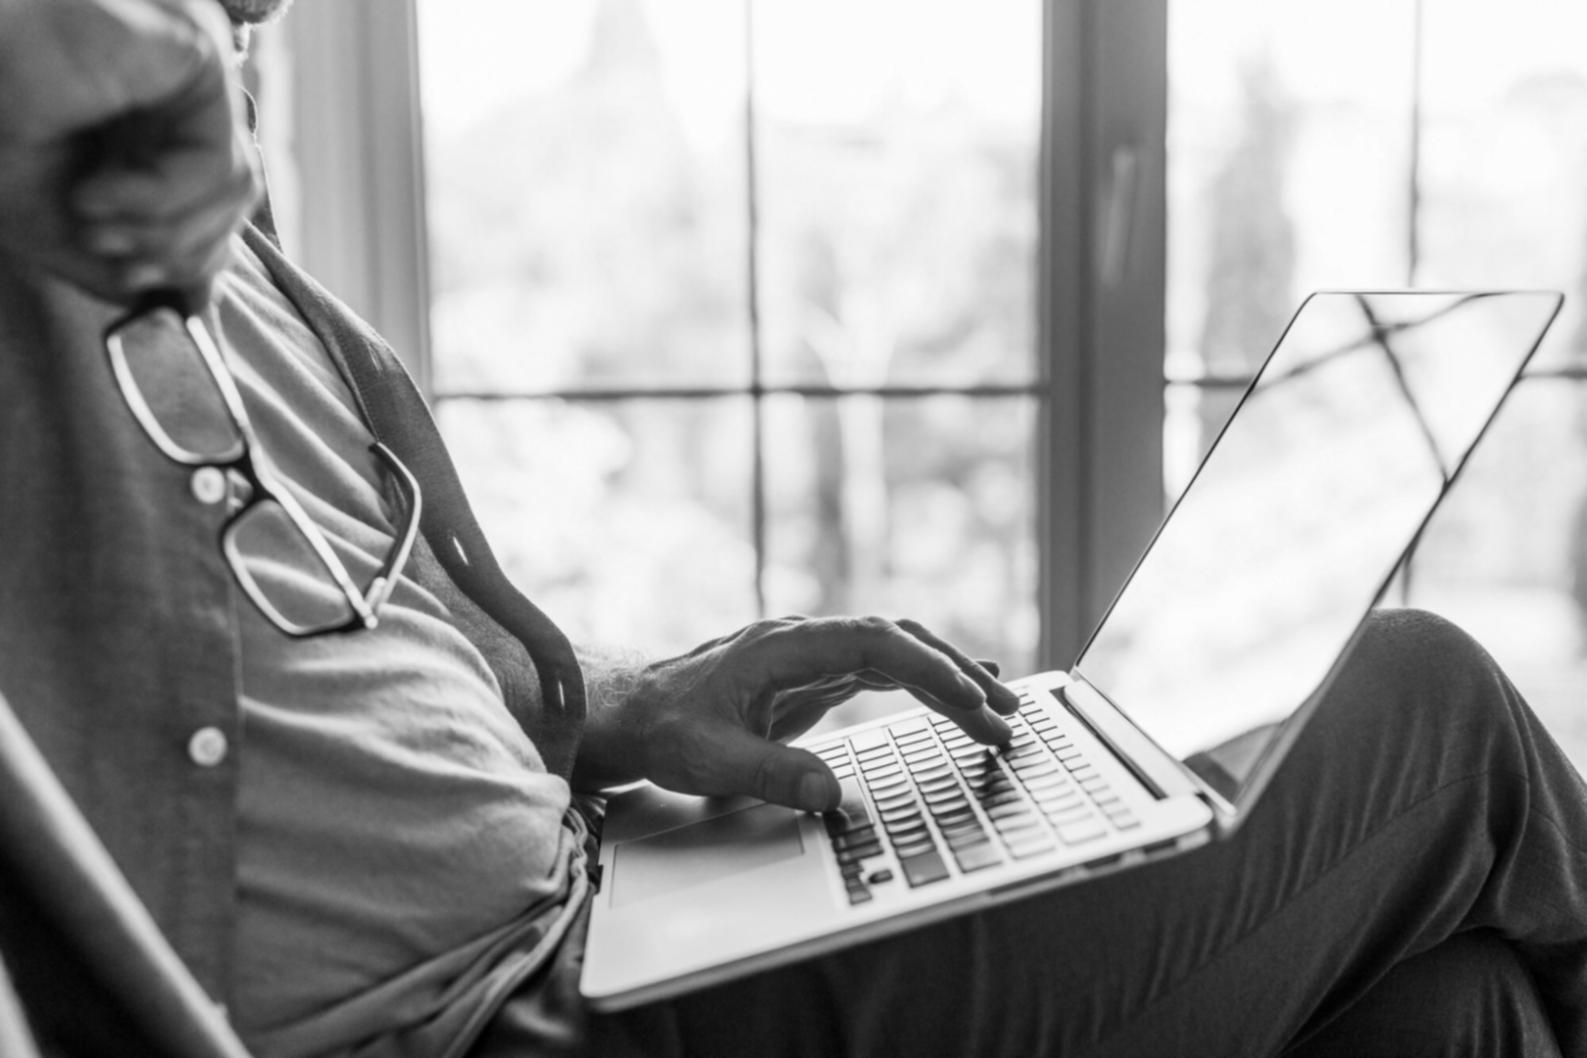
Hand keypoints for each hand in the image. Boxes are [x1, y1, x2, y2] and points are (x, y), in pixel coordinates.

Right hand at [0, 0, 260, 304]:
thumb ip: (128, 269)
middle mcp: (186, 105)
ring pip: (235, 187)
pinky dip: (161, 197)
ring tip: (94, 223)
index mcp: (159, 135)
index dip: (192, 263)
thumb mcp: (61, 223)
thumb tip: (199, 305)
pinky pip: (219, 158)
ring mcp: (196, 80)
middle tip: (121, 264)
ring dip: (164, 231)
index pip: (220, 211)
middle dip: (180, 254)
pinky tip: (99, 192)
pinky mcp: (200, 60)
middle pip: (234, 203)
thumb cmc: (2, 131)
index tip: (138, 282)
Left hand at [572, 616, 1022, 812]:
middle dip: (955, 675)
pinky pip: (884, 672)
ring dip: (948, 679)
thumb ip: (771, 774)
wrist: (634, 711)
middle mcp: (808, 641)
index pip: (873, 643)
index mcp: (785, 647)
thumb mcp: (709, 759)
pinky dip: (925, 683)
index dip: (925, 666)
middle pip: (898, 642)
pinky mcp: (818, 677)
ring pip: (898, 654)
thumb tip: (833, 795)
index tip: (967, 695)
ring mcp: (815, 656)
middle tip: (1006, 714)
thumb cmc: (666, 727)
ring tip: (1002, 710)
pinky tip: (960, 695)